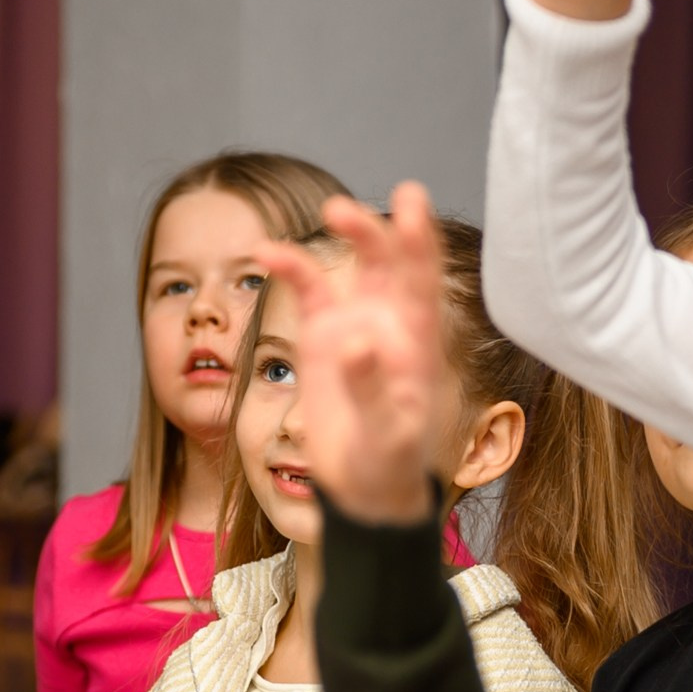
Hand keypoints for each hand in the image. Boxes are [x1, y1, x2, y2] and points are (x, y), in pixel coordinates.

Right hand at [255, 186, 454, 525]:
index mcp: (419, 343)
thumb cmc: (389, 463)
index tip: (412, 205)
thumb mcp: (386, 436)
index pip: (425, 283)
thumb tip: (356, 341)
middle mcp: (393, 322)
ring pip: (358, 264)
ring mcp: (357, 322)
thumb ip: (373, 389)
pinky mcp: (323, 334)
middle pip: (393, 261)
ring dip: (349, 233)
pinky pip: (307, 290)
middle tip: (350, 211)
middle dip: (380, 229)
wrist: (364, 486)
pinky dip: (291, 267)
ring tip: (330, 212)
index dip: (421, 242)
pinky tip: (267, 251)